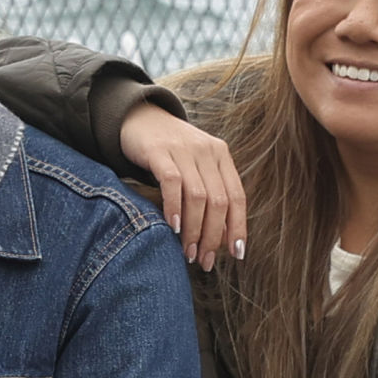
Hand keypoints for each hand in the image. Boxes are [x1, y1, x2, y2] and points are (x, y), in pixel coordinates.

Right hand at [119, 99, 246, 268]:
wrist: (139, 117)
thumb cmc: (169, 151)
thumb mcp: (196, 167)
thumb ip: (210, 194)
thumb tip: (222, 238)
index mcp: (221, 156)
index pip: (237, 197)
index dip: (238, 228)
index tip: (235, 254)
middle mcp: (206, 151)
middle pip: (218, 201)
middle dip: (213, 237)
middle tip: (203, 260)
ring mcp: (183, 149)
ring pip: (198, 196)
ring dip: (194, 230)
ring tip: (188, 253)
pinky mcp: (159, 151)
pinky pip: (172, 183)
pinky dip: (174, 208)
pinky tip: (173, 228)